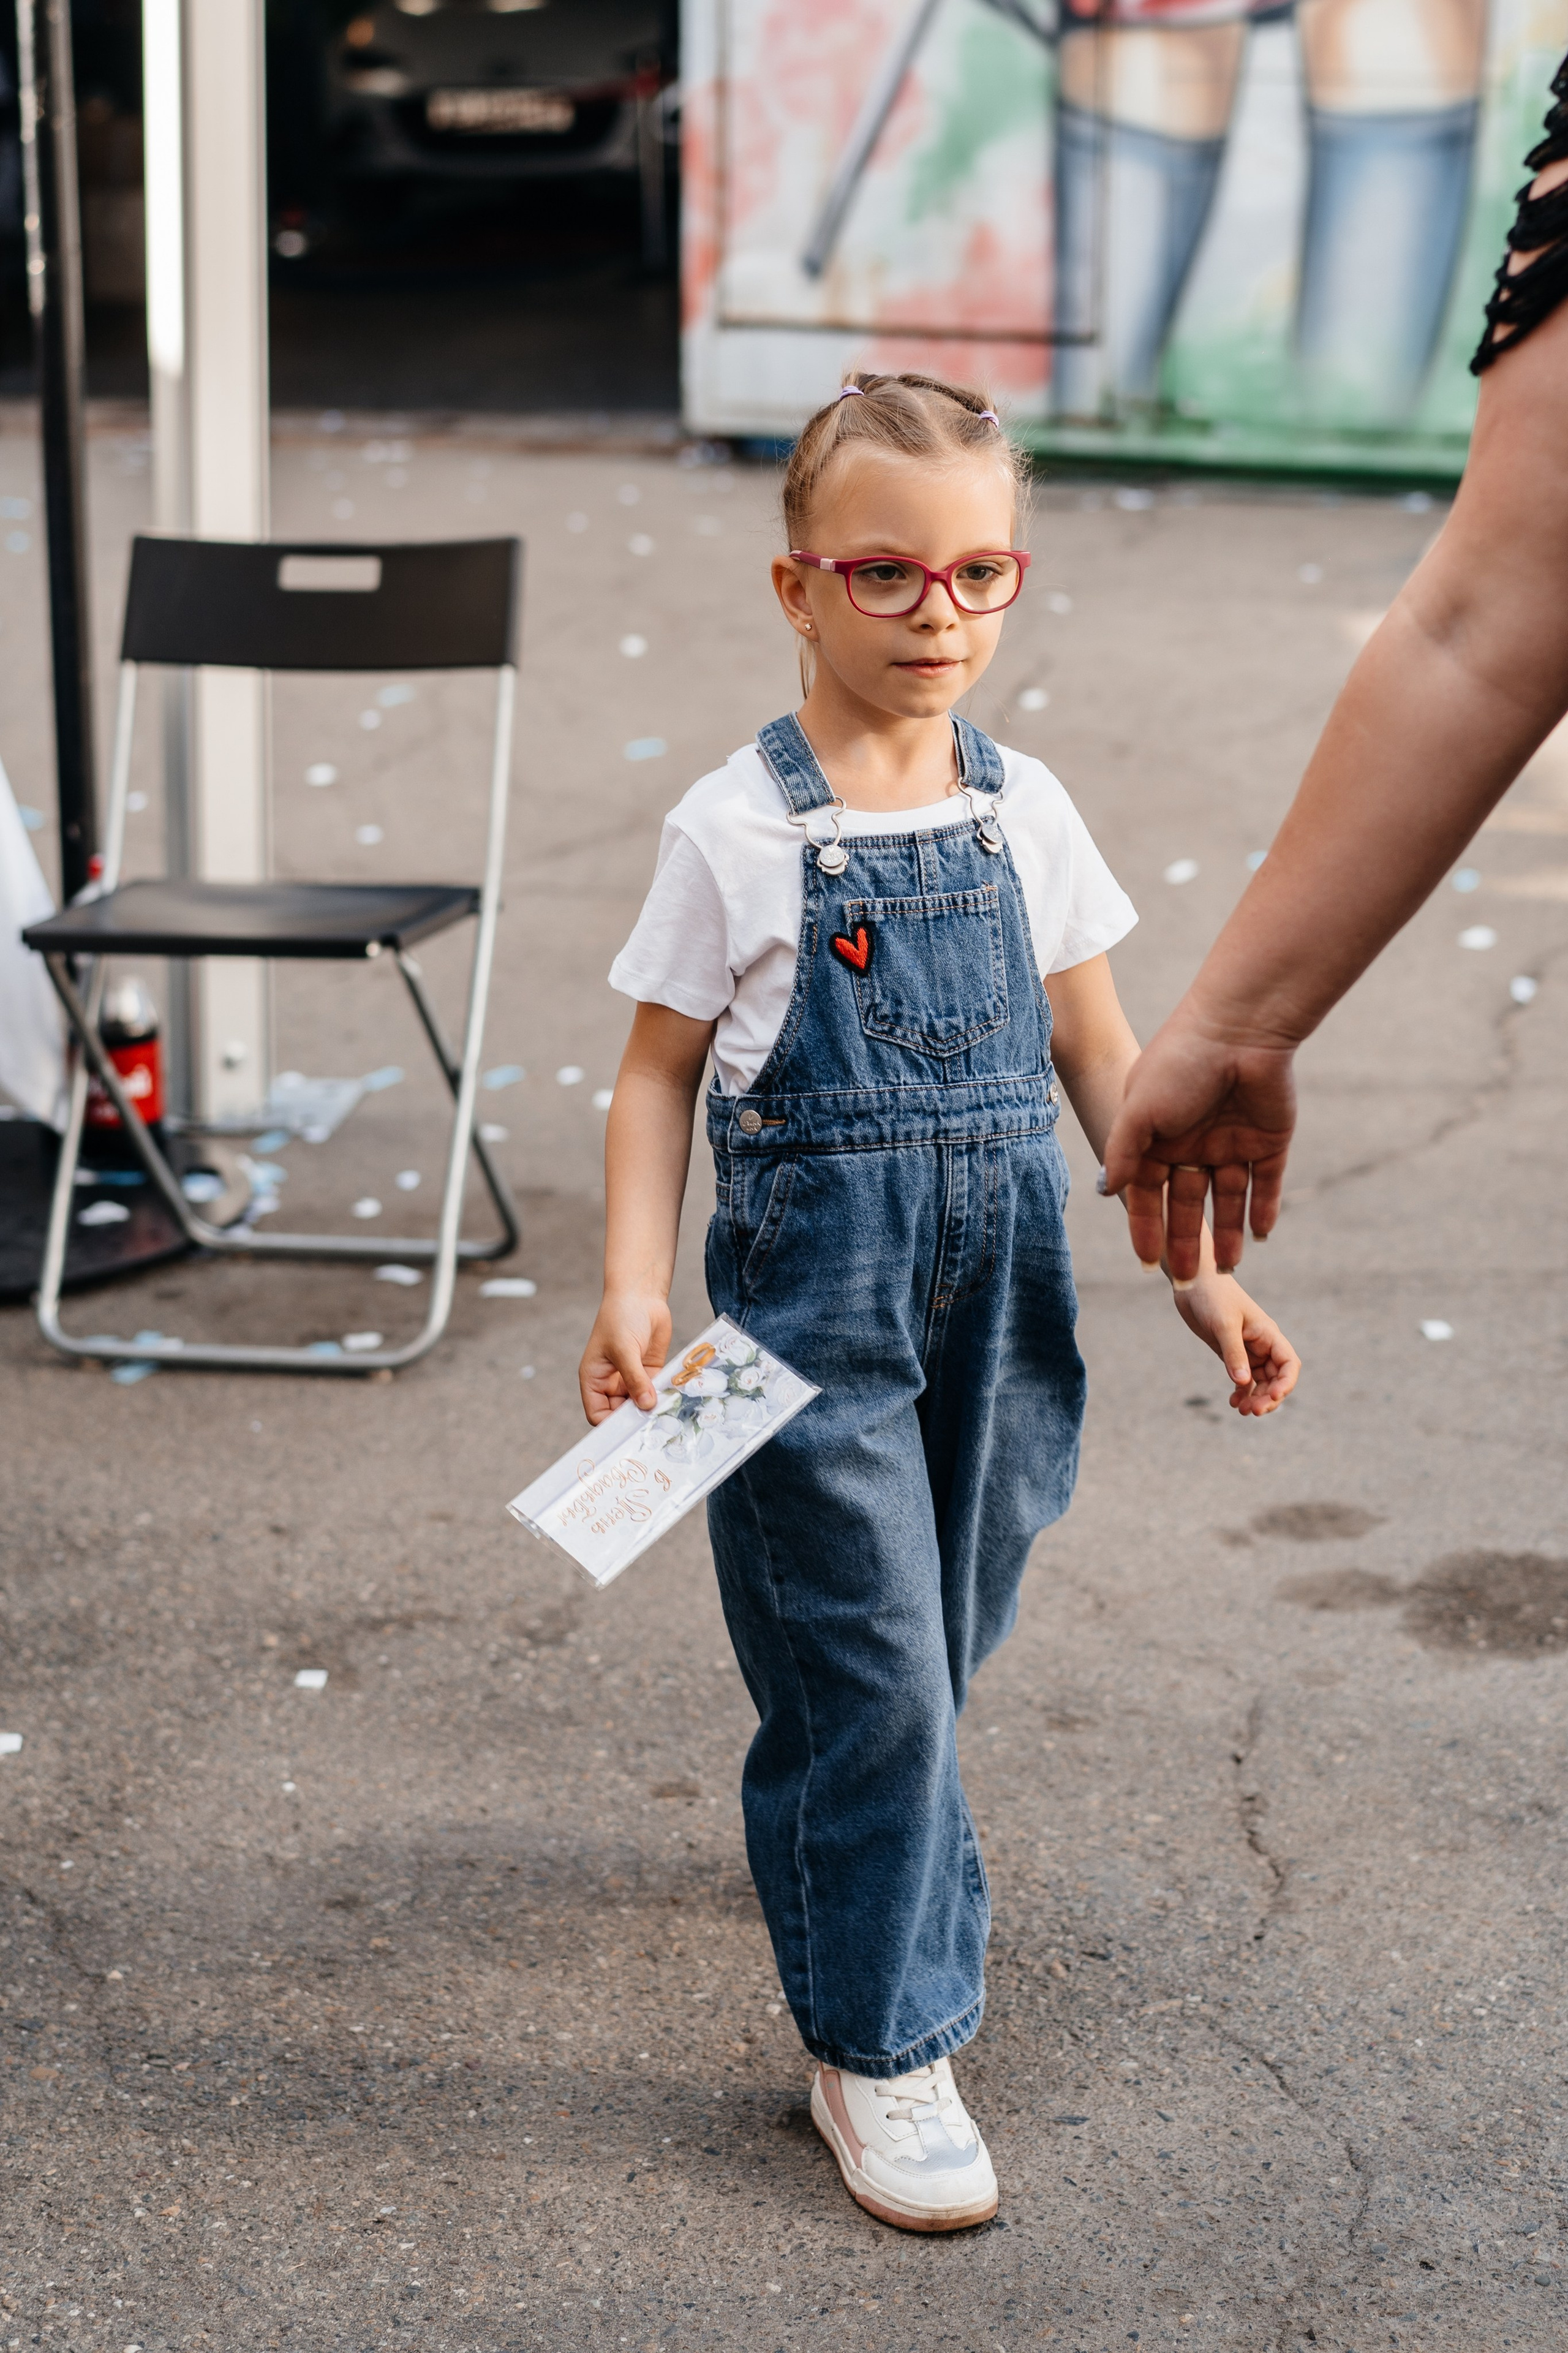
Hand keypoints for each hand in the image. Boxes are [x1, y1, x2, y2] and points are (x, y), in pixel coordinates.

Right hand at [579, 1288, 672, 1423]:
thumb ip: (635, 1379)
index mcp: (595, 1379)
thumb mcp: (624, 1349)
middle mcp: (612, 1382)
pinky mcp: (650, 1371)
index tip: (628, 1429)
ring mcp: (632, 1378)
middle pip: (620, 1413)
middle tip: (652, 1425)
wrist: (641, 1295)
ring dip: (651, 1409)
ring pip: (640, 1405)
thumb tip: (646, 1405)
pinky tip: (672, 1399)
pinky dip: (663, 1397)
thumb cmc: (621, 1317)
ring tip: (665, 1414)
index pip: (598, 1413)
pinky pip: (655, 1391)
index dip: (610, 1425)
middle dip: (634, 1418)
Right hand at [1102, 1012, 1297, 1281]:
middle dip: (1185, 1241)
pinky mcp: (1269, 1140)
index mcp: (1158, 1136)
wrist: (1241, 1029)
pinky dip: (1263, 1210)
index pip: (1149, 1193)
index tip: (1147, 1264)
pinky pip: (1266, 1184)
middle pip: (1187, 1203)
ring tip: (1226, 1270)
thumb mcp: (1139, 1109)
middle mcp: (1193, 1143)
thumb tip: (1108, 1191)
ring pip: (1228, 1200)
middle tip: (1187, 1282)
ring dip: (1225, 1234)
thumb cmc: (1180, 1063)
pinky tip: (1259, 1238)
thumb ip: (1123, 1152)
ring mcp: (1232, 1142)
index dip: (1146, 1227)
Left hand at [1170, 1271, 1299, 1416]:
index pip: (1289, 1363)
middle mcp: (1262, 1344)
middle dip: (1269, 1397)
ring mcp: (1247, 1349)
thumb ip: (1233, 1353)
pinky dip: (1242, 1392)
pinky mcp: (1231, 1353)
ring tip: (1243, 1411)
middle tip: (1253, 1412)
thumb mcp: (1224, 1324)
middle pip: (1276, 1378)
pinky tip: (1233, 1402)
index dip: (1286, 1383)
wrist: (1193, 1282)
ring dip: (1256, 1398)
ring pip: (1261, 1381)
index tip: (1273, 1397)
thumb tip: (1243, 1382)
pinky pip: (1243, 1378)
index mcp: (1268, 1334)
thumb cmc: (1212, 1296)